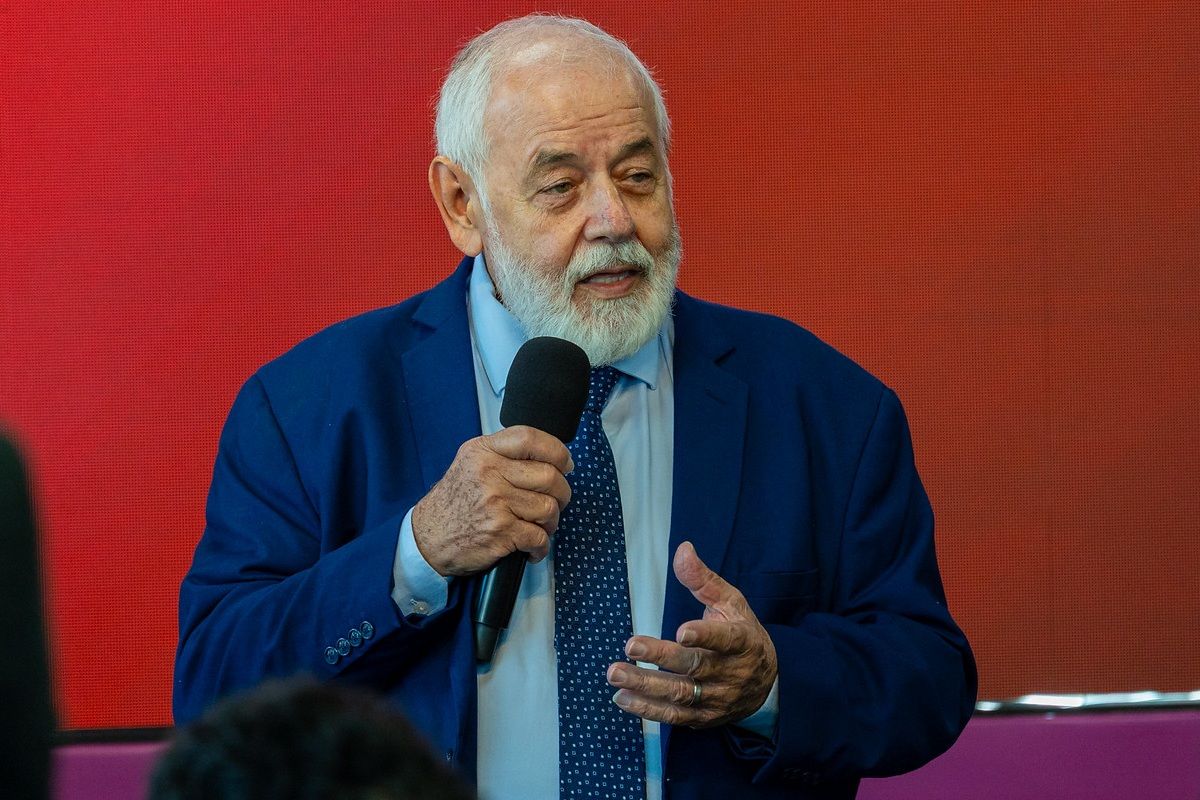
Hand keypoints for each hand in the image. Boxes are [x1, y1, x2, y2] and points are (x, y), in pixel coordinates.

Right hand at [411, 426, 572, 576]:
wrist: (427, 539)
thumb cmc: (453, 504)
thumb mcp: (470, 464)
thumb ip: (503, 455)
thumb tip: (548, 457)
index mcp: (483, 452)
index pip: (530, 438)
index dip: (557, 451)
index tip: (565, 463)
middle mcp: (489, 473)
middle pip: (549, 475)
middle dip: (561, 493)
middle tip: (556, 501)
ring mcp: (495, 502)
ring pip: (549, 507)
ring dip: (552, 522)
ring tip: (540, 526)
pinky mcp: (500, 531)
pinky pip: (539, 536)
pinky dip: (541, 546)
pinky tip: (532, 547)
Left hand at [607, 541, 777, 727]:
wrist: (767, 684)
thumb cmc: (742, 634)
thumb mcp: (731, 603)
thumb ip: (703, 579)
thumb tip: (683, 549)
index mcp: (742, 641)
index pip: (725, 640)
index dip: (704, 636)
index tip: (680, 631)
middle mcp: (731, 673)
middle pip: (695, 666)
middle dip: (661, 657)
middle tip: (630, 646)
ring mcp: (717, 698)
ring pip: (680, 694)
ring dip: (645, 685)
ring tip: (615, 674)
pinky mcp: (704, 718)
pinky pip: (674, 716)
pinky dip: (648, 709)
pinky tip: (623, 697)